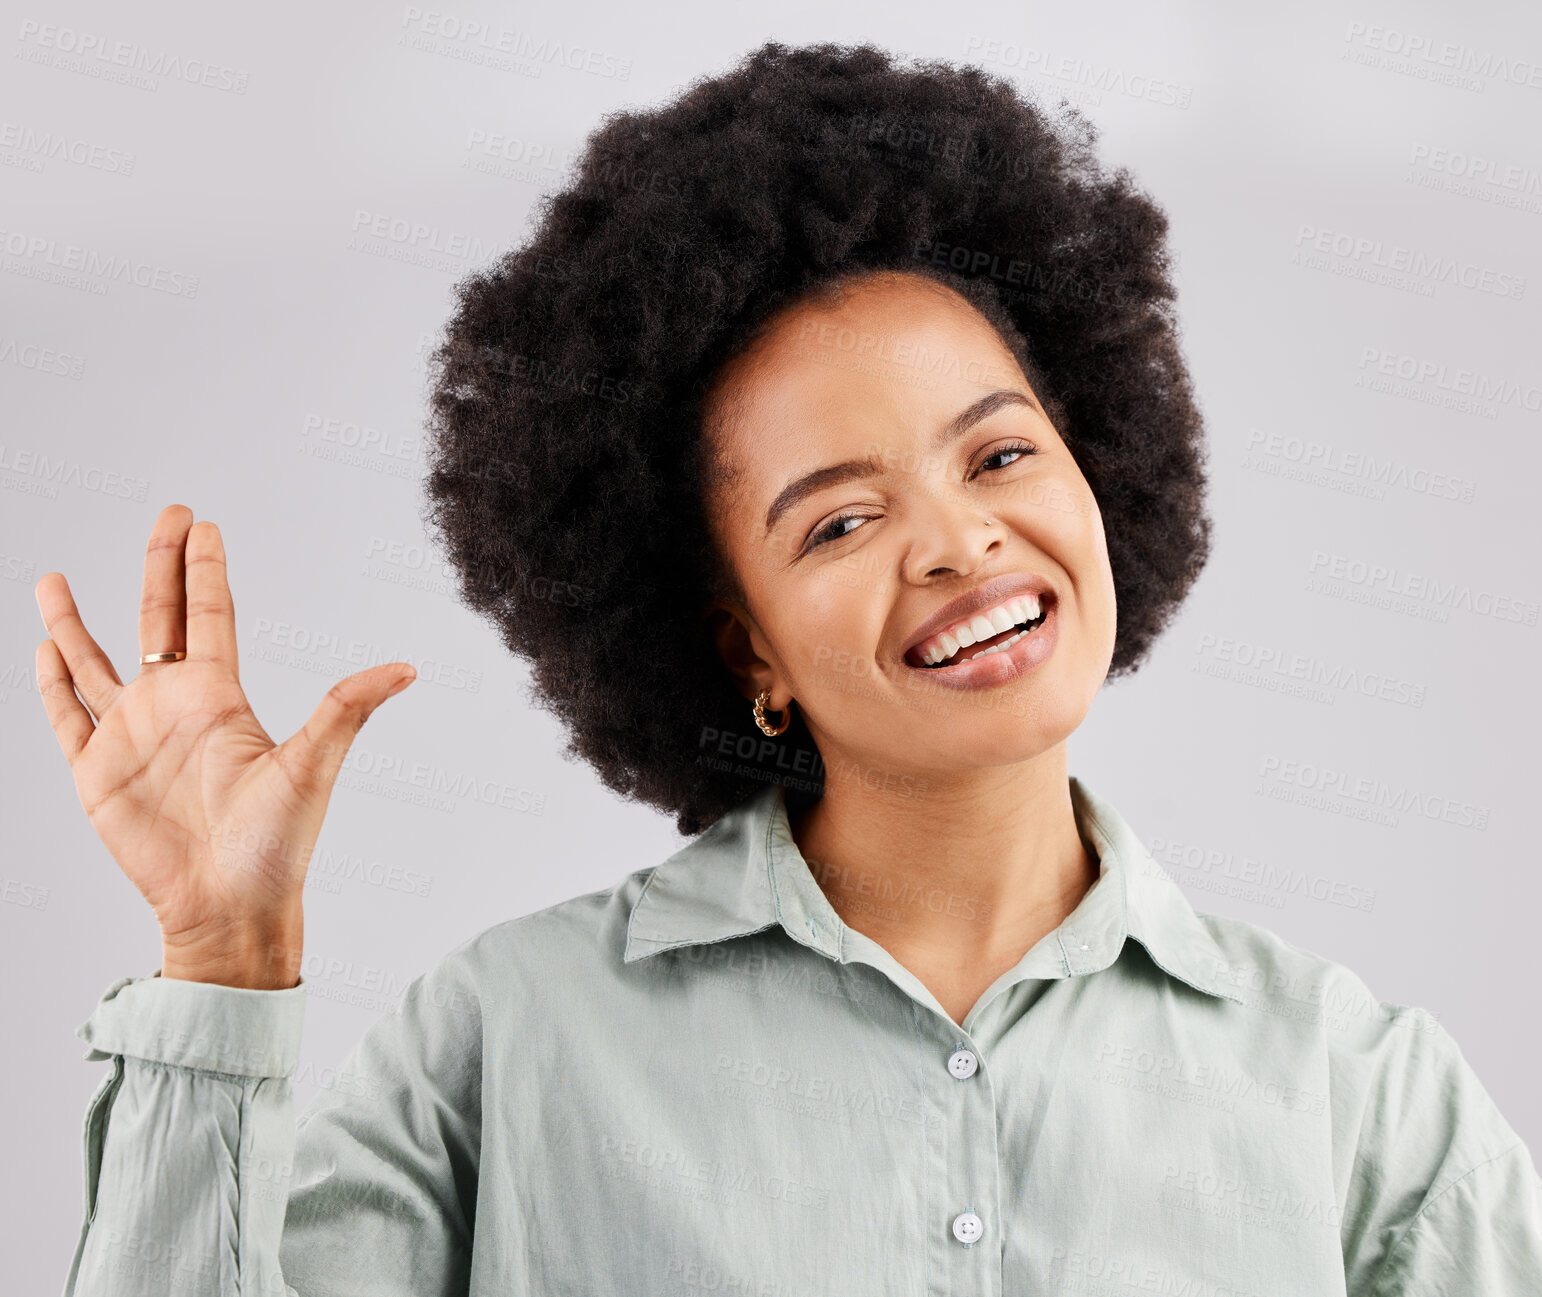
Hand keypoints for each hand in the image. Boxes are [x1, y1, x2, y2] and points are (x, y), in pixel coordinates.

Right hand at [35, 504, 416, 988]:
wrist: (228, 908)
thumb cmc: (276, 845)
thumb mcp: (313, 766)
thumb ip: (348, 708)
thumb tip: (409, 668)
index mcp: (220, 699)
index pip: (207, 616)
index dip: (203, 570)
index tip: (203, 523)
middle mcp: (173, 708)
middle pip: (157, 620)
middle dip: (159, 566)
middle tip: (168, 512)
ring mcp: (130, 738)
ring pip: (93, 664)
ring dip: (73, 622)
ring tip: (53, 579)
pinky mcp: (96, 774)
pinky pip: (65, 717)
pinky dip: (51, 684)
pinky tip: (42, 650)